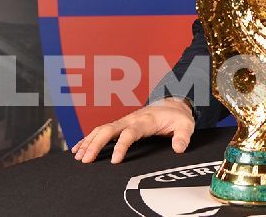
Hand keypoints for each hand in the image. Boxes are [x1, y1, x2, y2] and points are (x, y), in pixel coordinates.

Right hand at [70, 97, 193, 163]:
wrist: (173, 104)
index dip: (121, 146)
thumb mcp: (186, 125)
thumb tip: (178, 148)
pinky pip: (101, 130)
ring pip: (101, 129)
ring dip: (89, 142)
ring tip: (79, 157)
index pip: (129, 133)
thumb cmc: (178, 117)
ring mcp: (124, 121)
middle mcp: (131, 119)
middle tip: (86, 160)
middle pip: (109, 130)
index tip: (115, 161)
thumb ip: (183, 136)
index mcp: (145, 121)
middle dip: (95, 144)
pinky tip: (79, 148)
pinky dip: (88, 138)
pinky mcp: (121, 124)